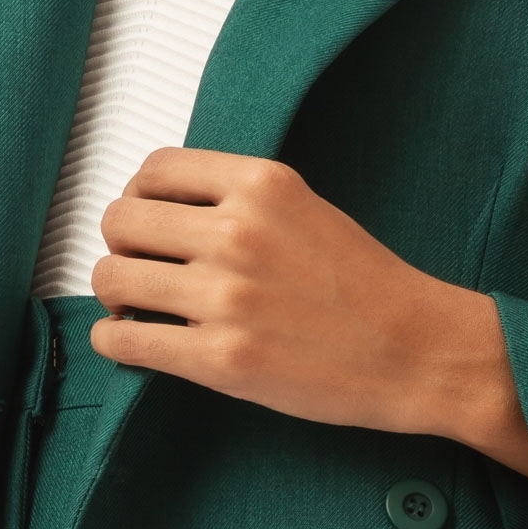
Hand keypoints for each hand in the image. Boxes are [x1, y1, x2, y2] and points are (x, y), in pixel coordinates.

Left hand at [88, 147, 527, 460]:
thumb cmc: (366, 283)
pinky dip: (115, 339)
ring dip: (114, 293)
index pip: (155, 169)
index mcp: (263, 185)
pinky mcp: (220, 359)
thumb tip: (164, 208)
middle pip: (121, 220)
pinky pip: (125, 339)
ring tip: (135, 304)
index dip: (138, 195)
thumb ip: (241, 198)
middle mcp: (238, 232)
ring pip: (112, 278)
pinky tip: (134, 338)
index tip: (145, 217)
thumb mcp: (307, 208)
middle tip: (137, 264)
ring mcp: (226, 297)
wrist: (415, 350)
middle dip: (120, 244)